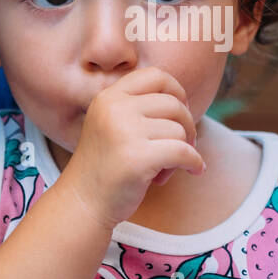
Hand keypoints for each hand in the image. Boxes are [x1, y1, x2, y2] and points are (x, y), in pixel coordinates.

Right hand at [59, 67, 205, 230]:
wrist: (82, 203)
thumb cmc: (105, 166)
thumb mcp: (113, 125)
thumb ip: (139, 108)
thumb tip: (184, 100)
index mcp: (109, 97)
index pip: (156, 76)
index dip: (177, 91)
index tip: (179, 113)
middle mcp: (115, 109)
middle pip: (174, 104)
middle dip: (187, 126)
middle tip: (180, 147)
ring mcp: (124, 132)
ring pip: (179, 130)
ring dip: (183, 150)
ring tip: (165, 168)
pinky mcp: (137, 158)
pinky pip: (184, 152)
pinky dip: (195, 162)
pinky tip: (194, 170)